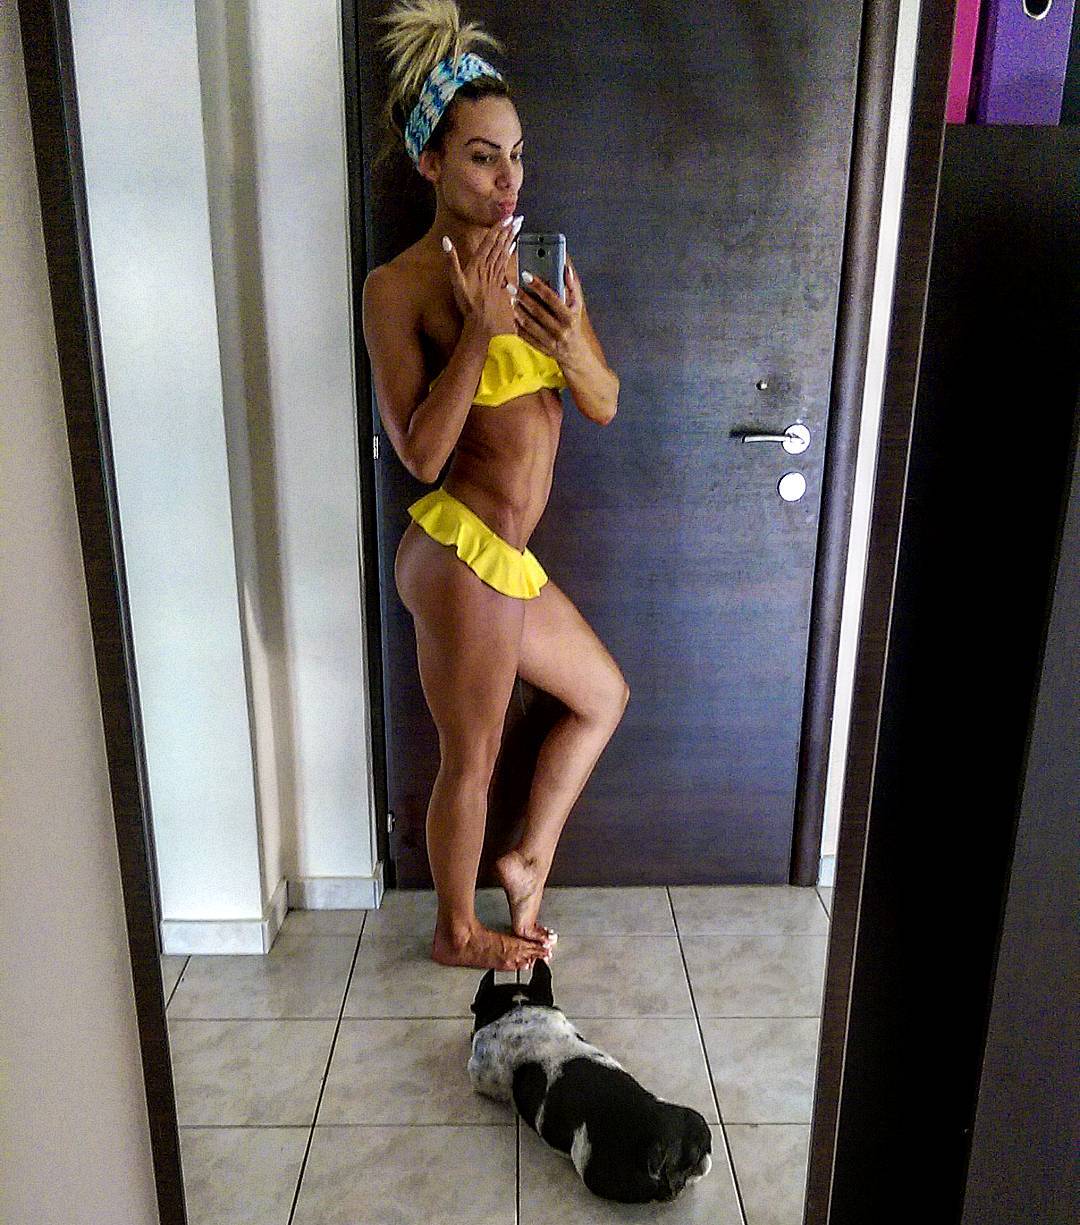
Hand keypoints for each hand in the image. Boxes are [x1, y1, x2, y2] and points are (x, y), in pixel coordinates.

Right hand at [443, 219, 517, 338]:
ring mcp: (495, 274)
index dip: (498, 228)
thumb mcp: (456, 281)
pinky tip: (513, 246)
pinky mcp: (499, 282)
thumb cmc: (468, 303)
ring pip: (504, 252)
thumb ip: (451, 260)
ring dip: (511, 238)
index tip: (507, 217)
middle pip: (500, 244)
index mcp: (478, 263)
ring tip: (517, 227)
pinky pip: (505, 263)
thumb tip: (445, 240)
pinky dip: (510, 252)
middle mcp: (489, 266)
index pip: (490, 241)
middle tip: (518, 217)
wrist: (483, 322)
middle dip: (508, 230)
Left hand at [512, 253, 587, 366]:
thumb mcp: (578, 305)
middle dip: (522, 297)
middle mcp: (560, 331)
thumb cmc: (575, 323)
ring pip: (528, 324)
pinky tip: (515, 314)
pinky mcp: (541, 348)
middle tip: (512, 286)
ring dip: (518, 310)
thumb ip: (572, 285)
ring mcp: (550, 341)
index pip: (551, 298)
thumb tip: (565, 267)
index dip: (538, 285)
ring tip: (513, 299)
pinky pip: (524, 336)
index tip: (526, 275)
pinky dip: (517, 324)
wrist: (576, 353)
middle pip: (536, 311)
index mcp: (570, 317)